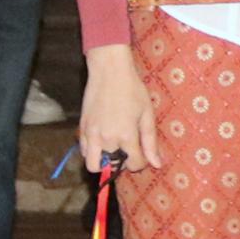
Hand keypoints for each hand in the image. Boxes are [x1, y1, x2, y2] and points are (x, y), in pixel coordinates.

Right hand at [77, 44, 160, 173]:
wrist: (109, 71)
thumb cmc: (132, 89)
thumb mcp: (147, 114)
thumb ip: (150, 142)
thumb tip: (156, 164)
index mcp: (126, 135)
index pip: (134, 164)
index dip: (141, 162)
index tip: (143, 153)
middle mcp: (106, 139)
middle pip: (113, 167)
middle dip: (122, 163)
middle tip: (127, 151)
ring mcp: (91, 134)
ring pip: (93, 165)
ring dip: (104, 162)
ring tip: (113, 148)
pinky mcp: (82, 128)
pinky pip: (84, 151)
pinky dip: (93, 152)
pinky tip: (103, 141)